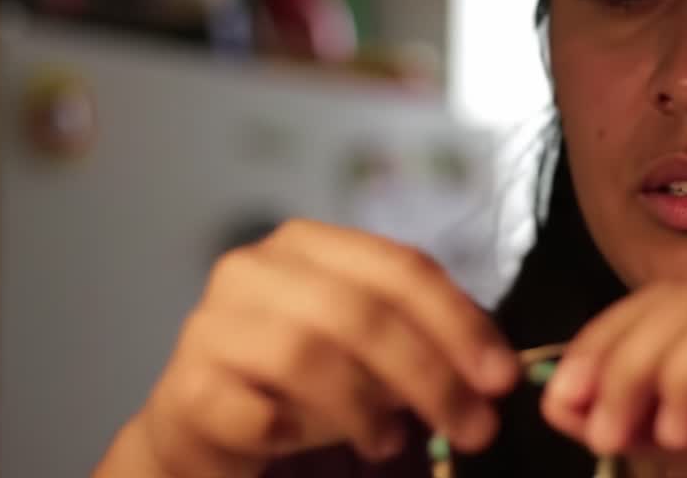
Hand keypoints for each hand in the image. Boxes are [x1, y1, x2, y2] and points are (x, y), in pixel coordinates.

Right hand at [97, 220, 519, 477]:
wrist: (206, 422)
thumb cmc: (301, 381)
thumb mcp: (370, 350)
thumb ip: (424, 342)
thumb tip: (495, 373)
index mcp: (310, 244)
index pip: (401, 267)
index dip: (460, 323)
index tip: (502, 378)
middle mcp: (255, 269)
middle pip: (362, 311)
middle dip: (429, 375)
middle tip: (473, 427)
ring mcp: (211, 324)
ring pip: (307, 354)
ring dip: (365, 407)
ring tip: (390, 441)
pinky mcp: (184, 387)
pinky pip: (251, 411)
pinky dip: (290, 432)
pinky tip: (301, 442)